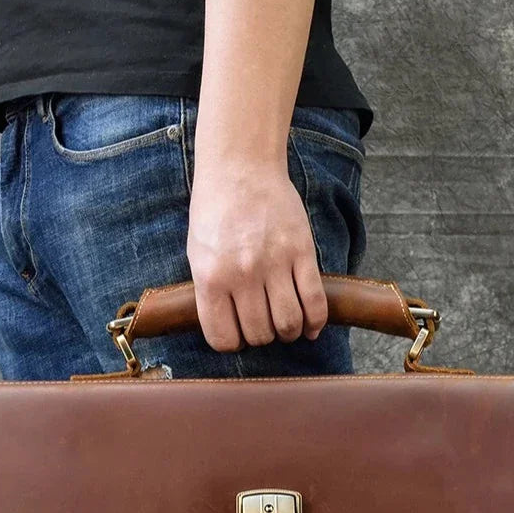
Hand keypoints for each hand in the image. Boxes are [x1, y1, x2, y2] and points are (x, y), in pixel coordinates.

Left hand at [187, 155, 327, 352]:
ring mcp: (275, 263)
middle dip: (261, 337)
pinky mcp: (302, 252)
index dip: (232, 344)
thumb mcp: (198, 255)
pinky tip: (311, 326)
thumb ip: (210, 294)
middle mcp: (242, 274)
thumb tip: (228, 330)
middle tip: (263, 325)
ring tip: (285, 324)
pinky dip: (315, 322)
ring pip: (288, 323)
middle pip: (259, 334)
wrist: (240, 169)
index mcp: (211, 278)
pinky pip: (314, 301)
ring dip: (288, 332)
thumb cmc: (215, 213)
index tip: (237, 336)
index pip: (223, 338)